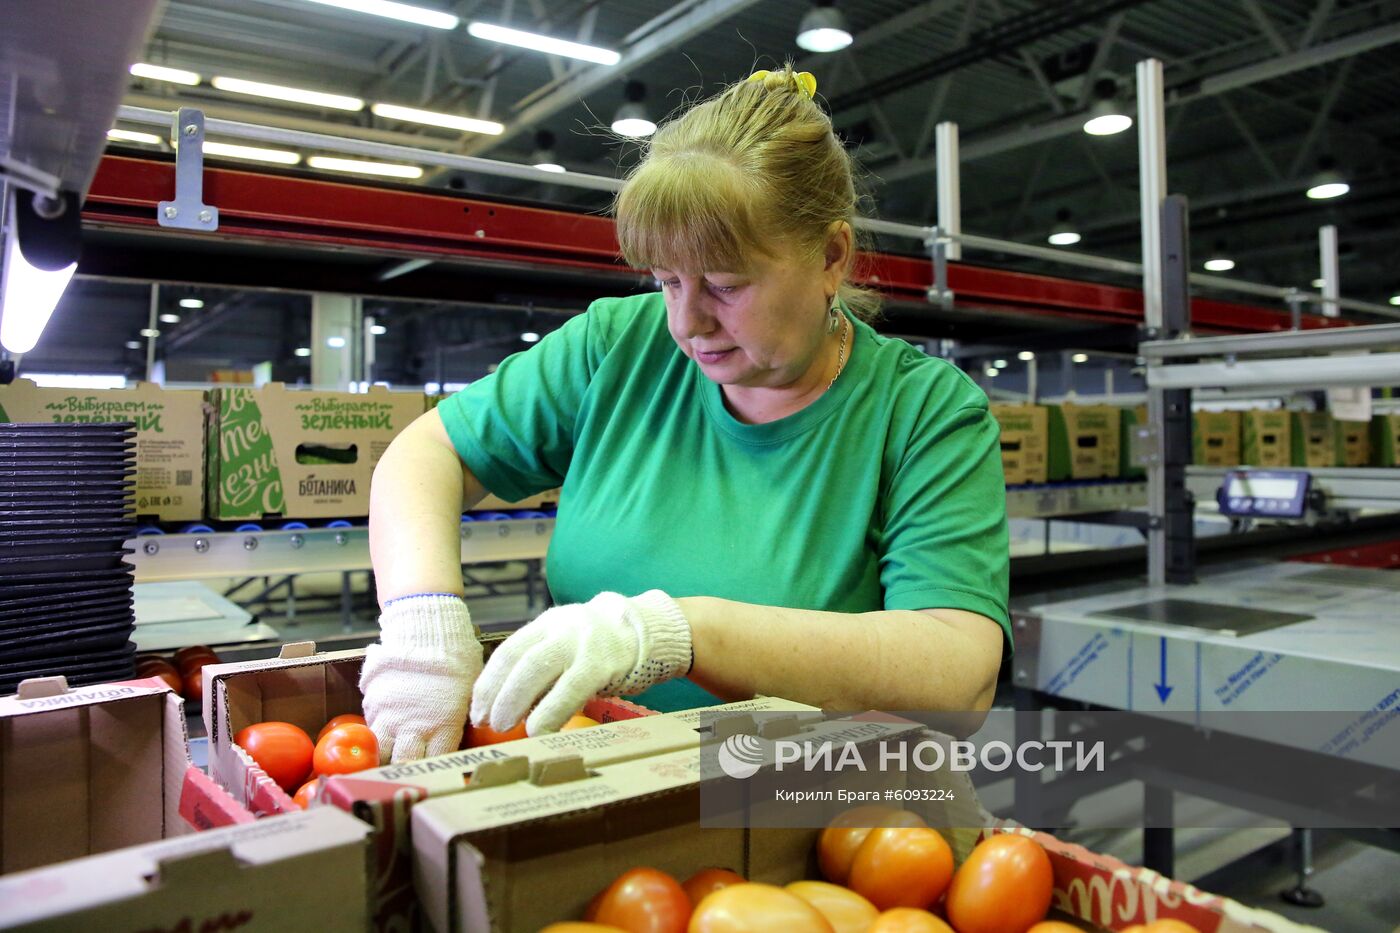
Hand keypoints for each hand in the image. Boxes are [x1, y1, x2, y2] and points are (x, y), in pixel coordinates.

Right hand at [359, 594, 482, 763]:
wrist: (426, 630)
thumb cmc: (457, 657)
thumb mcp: (469, 689)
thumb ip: (462, 715)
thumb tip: (471, 726)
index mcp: (445, 725)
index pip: (438, 762)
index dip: (436, 769)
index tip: (436, 772)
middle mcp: (416, 727)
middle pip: (407, 765)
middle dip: (407, 772)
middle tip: (408, 775)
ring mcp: (392, 717)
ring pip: (382, 754)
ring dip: (385, 760)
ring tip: (388, 764)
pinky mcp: (374, 704)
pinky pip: (371, 731)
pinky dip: (374, 739)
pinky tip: (378, 741)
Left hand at [470, 590, 690, 735]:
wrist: (647, 631)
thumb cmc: (599, 646)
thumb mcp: (565, 642)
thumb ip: (539, 662)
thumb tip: (504, 702)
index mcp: (546, 624)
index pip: (508, 650)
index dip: (488, 681)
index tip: (477, 708)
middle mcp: (561, 628)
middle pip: (520, 659)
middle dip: (498, 693)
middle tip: (485, 721)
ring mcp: (582, 643)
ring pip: (539, 669)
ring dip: (517, 702)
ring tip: (505, 727)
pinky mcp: (603, 663)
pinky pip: (571, 688)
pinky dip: (552, 711)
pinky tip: (540, 730)